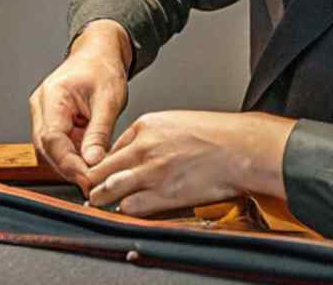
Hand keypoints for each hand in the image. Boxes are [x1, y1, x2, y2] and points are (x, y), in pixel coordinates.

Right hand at [29, 20, 132, 193]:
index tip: (88, 178)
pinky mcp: (52, 121)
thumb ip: (99, 132)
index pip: (52, 138)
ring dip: (71, 164)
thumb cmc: (103, 69)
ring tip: (94, 176)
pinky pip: (59, 145)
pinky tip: (90, 164)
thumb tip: (93, 162)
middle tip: (93, 184)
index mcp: (52, 96)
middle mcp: (41, 107)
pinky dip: (73, 156)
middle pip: (48, 148)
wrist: (98, 54)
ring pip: (51, 150)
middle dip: (69, 168)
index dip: (69, 163)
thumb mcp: (108, 99)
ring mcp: (44, 115)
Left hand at [84, 111, 296, 216]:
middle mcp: (143, 148)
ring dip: (102, 197)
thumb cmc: (217, 135)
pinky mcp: (164, 194)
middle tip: (91, 188)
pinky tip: (127, 208)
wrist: (241, 149)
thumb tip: (134, 150)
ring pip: (108, 189)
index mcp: (145, 126)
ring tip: (100, 201)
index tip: (100, 171)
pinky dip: (125, 210)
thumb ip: (150, 135)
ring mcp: (152, 172)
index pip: (109, 148)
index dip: (101, 162)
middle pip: (100, 169)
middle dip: (92, 181)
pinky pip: (131, 207)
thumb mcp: (174, 121)